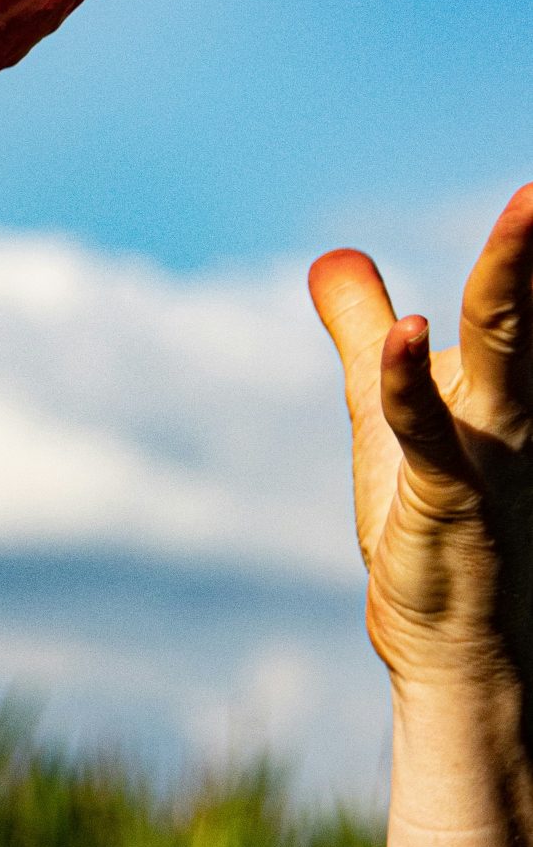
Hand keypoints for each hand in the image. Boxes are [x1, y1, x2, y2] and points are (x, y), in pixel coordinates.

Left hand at [311, 189, 532, 704]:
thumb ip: (363, 331)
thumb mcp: (386, 409)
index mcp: (515, 380)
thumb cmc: (431, 520)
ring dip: (516, 276)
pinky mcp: (447, 495)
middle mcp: (522, 407)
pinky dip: (412, 380)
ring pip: (511, 350)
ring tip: (529, 204)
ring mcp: (493, 450)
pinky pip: (430, 430)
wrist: (454, 643)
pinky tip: (408, 331)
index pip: (532, 289)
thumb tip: (334, 257)